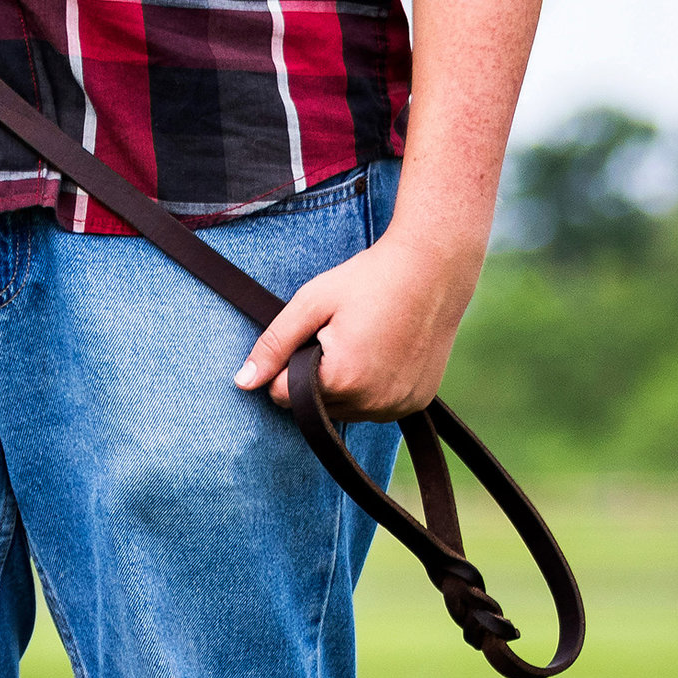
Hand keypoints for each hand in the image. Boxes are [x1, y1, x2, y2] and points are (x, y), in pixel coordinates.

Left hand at [231, 227, 485, 421]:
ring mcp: (397, 407)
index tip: (312, 334)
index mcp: (342, 380)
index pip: (281, 396)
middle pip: (312, 407)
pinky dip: (370, 389)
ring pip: (342, 410)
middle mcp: (372, 403)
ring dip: (341, 386)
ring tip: (363, 341)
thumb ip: (273, 345)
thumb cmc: (370, 278)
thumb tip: (242, 383)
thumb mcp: (311, 303)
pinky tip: (383, 354)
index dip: (287, 364)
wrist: (435, 266)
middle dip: (314, 376)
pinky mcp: (415, 403)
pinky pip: (374, 408)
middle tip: (341, 334)